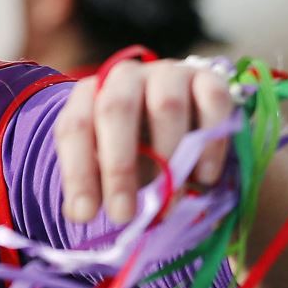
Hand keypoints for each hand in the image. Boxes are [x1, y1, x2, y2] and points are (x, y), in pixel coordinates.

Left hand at [54, 58, 232, 224]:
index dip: (78, 172)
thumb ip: (97, 184)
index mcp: (91, 93)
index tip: (85, 214)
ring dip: (168, 158)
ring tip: (169, 201)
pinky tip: (205, 176)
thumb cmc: (138, 147)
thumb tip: (80, 212)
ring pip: (166, 106)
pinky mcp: (209, 79)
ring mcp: (169, 73)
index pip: (75, 126)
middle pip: (116, 109)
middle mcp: (126, 76)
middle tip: (124, 214)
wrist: (184, 117)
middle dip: (118, 167)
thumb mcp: (110, 165)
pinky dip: (209, 144)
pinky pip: (212, 103)